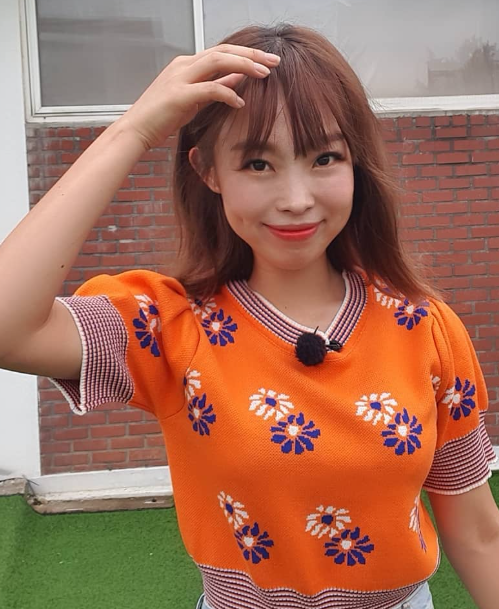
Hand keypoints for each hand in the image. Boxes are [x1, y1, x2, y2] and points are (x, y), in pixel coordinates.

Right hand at [120, 44, 280, 149]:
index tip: (267, 61)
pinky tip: (240, 102)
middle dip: (251, 55)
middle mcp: (183, 65)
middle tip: (274, 61)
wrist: (136, 130)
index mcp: (186, 65)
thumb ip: (215, 87)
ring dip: (244, 65)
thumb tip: (238, 79)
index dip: (246, 55)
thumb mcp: (194, 100)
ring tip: (264, 73)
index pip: (221, 52)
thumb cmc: (162, 117)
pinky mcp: (178, 95)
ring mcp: (179, 78)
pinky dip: (227, 93)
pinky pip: (209, 89)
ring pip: (217, 61)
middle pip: (223, 51)